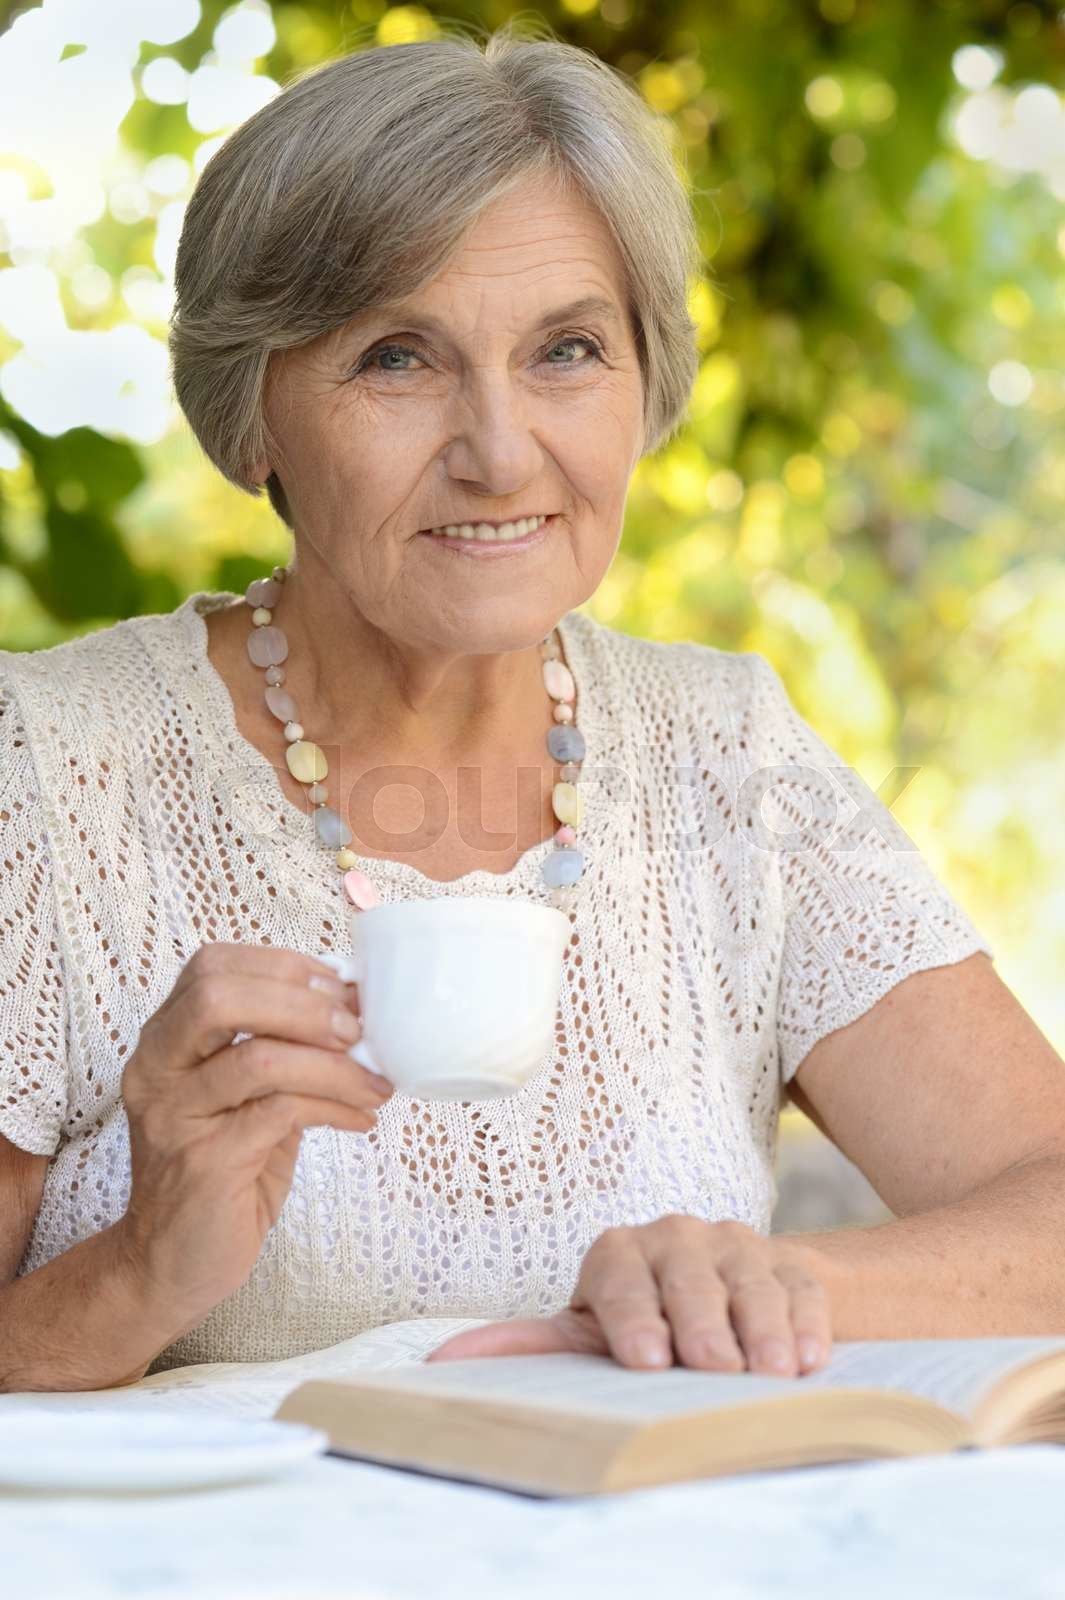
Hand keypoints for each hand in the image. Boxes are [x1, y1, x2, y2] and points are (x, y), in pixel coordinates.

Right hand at [119, 943, 393, 1336]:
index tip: (338, 990)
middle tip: (357, 1030)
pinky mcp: (204, 1162)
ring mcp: (174, 1115)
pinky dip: (334, 1107)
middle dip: (302, 1004)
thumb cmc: (222, 1171)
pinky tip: (361, 1119)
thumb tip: (356, 1010)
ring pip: (259, 1059)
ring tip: (376, 1084)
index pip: (212, 967)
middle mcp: (156, 1069)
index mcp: (164, 1040)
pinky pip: (281, 1113)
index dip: (283, 967)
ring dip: (334, 1066)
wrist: (171, 1264)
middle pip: (219, 996)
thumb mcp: (246, 1098)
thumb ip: (280, 1050)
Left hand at [426, 1216, 832, 1376]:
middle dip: (702, 1324)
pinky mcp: (790, 1263)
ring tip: (770, 1373)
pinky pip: (800, 1288)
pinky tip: (811, 1359)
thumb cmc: (641, 1324)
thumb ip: (529, 1346)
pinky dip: (807, 1323)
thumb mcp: (589, 1332)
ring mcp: (737, 1246)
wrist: (724, 1299)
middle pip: (688, 1279)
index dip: (634, 1318)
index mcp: (618, 1253)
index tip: (645, 1358)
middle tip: (714, 1368)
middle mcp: (676, 1239)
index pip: (620, 1279)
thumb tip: (441, 1361)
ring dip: (762, 1329)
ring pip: (749, 1282)